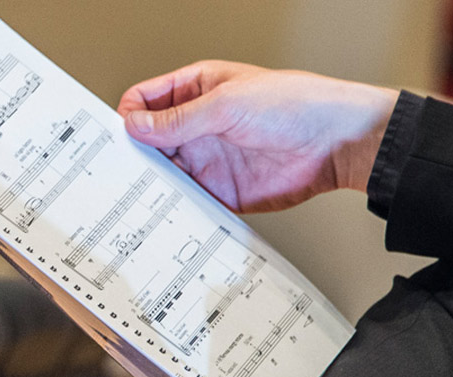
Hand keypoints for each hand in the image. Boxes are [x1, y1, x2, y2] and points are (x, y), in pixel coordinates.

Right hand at [117, 61, 398, 212]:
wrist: (336, 143)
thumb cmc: (294, 105)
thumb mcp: (227, 103)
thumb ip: (178, 119)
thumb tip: (135, 126)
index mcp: (195, 90)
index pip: (144, 101)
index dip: (127, 117)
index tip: (115, 136)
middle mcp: (197, 126)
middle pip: (148, 141)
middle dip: (131, 153)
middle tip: (117, 168)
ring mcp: (207, 159)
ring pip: (162, 173)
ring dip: (149, 183)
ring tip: (135, 192)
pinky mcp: (220, 190)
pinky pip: (187, 200)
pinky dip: (173, 207)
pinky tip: (162, 210)